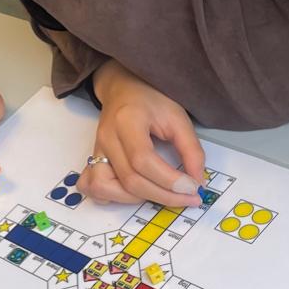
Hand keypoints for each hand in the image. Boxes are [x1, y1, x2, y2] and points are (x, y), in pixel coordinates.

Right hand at [80, 60, 204, 206]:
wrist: (124, 88)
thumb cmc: (151, 100)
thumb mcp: (178, 117)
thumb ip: (191, 150)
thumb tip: (197, 183)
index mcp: (127, 120)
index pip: (143, 160)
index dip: (169, 180)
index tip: (192, 188)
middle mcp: (107, 137)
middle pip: (130, 180)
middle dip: (163, 195)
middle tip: (188, 198)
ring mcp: (96, 149)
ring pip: (105, 188)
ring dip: (136, 199)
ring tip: (159, 192)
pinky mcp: (92, 159)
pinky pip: (92, 187)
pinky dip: (111, 196)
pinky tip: (132, 192)